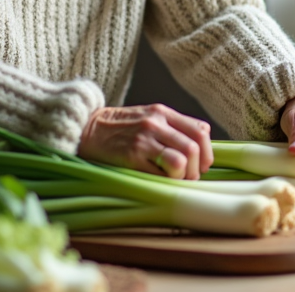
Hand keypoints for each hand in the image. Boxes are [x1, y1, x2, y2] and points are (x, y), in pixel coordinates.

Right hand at [77, 104, 213, 179]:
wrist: (87, 129)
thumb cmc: (121, 127)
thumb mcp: (148, 116)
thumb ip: (173, 126)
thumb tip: (201, 146)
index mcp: (162, 112)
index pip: (200, 131)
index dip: (207, 153)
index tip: (202, 164)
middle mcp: (155, 123)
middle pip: (193, 148)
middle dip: (197, 169)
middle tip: (188, 177)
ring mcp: (143, 139)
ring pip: (181, 161)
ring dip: (183, 177)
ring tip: (175, 180)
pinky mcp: (132, 156)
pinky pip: (160, 174)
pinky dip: (166, 182)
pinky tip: (159, 181)